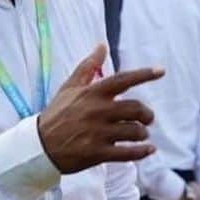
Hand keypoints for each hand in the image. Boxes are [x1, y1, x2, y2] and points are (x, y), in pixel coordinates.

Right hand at [38, 44, 163, 172]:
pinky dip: (142, 152)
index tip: (161, 71)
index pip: (123, 80)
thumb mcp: (69, 87)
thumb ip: (88, 67)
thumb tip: (102, 45)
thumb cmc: (57, 114)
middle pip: (135, 108)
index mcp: (92, 94)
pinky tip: (149, 150)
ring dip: (143, 133)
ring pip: (134, 131)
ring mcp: (98, 133)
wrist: (38, 146)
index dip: (144, 75)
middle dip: (147, 114)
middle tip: (147, 118)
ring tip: (141, 134)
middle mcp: (97, 111)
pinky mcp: (97, 153)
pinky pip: (127, 153)